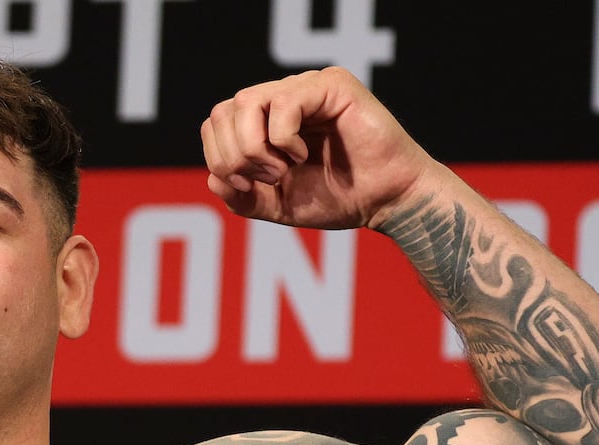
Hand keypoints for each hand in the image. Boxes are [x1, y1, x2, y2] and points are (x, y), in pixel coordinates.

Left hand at [200, 67, 439, 230]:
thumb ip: (241, 197)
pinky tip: (302, 154)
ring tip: (283, 169)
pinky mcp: (332, 85)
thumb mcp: (277, 205)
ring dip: (255, 146)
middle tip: (270, 178)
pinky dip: (282, 137)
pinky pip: (283, 102)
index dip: (220, 156)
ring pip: (246, 101)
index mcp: (266, 120)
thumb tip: (213, 179)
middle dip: (235, 155)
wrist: (384, 201)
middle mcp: (283, 97)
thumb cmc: (339, 199)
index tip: (247, 186)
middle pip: (225, 110)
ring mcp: (307, 88)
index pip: (216, 121)